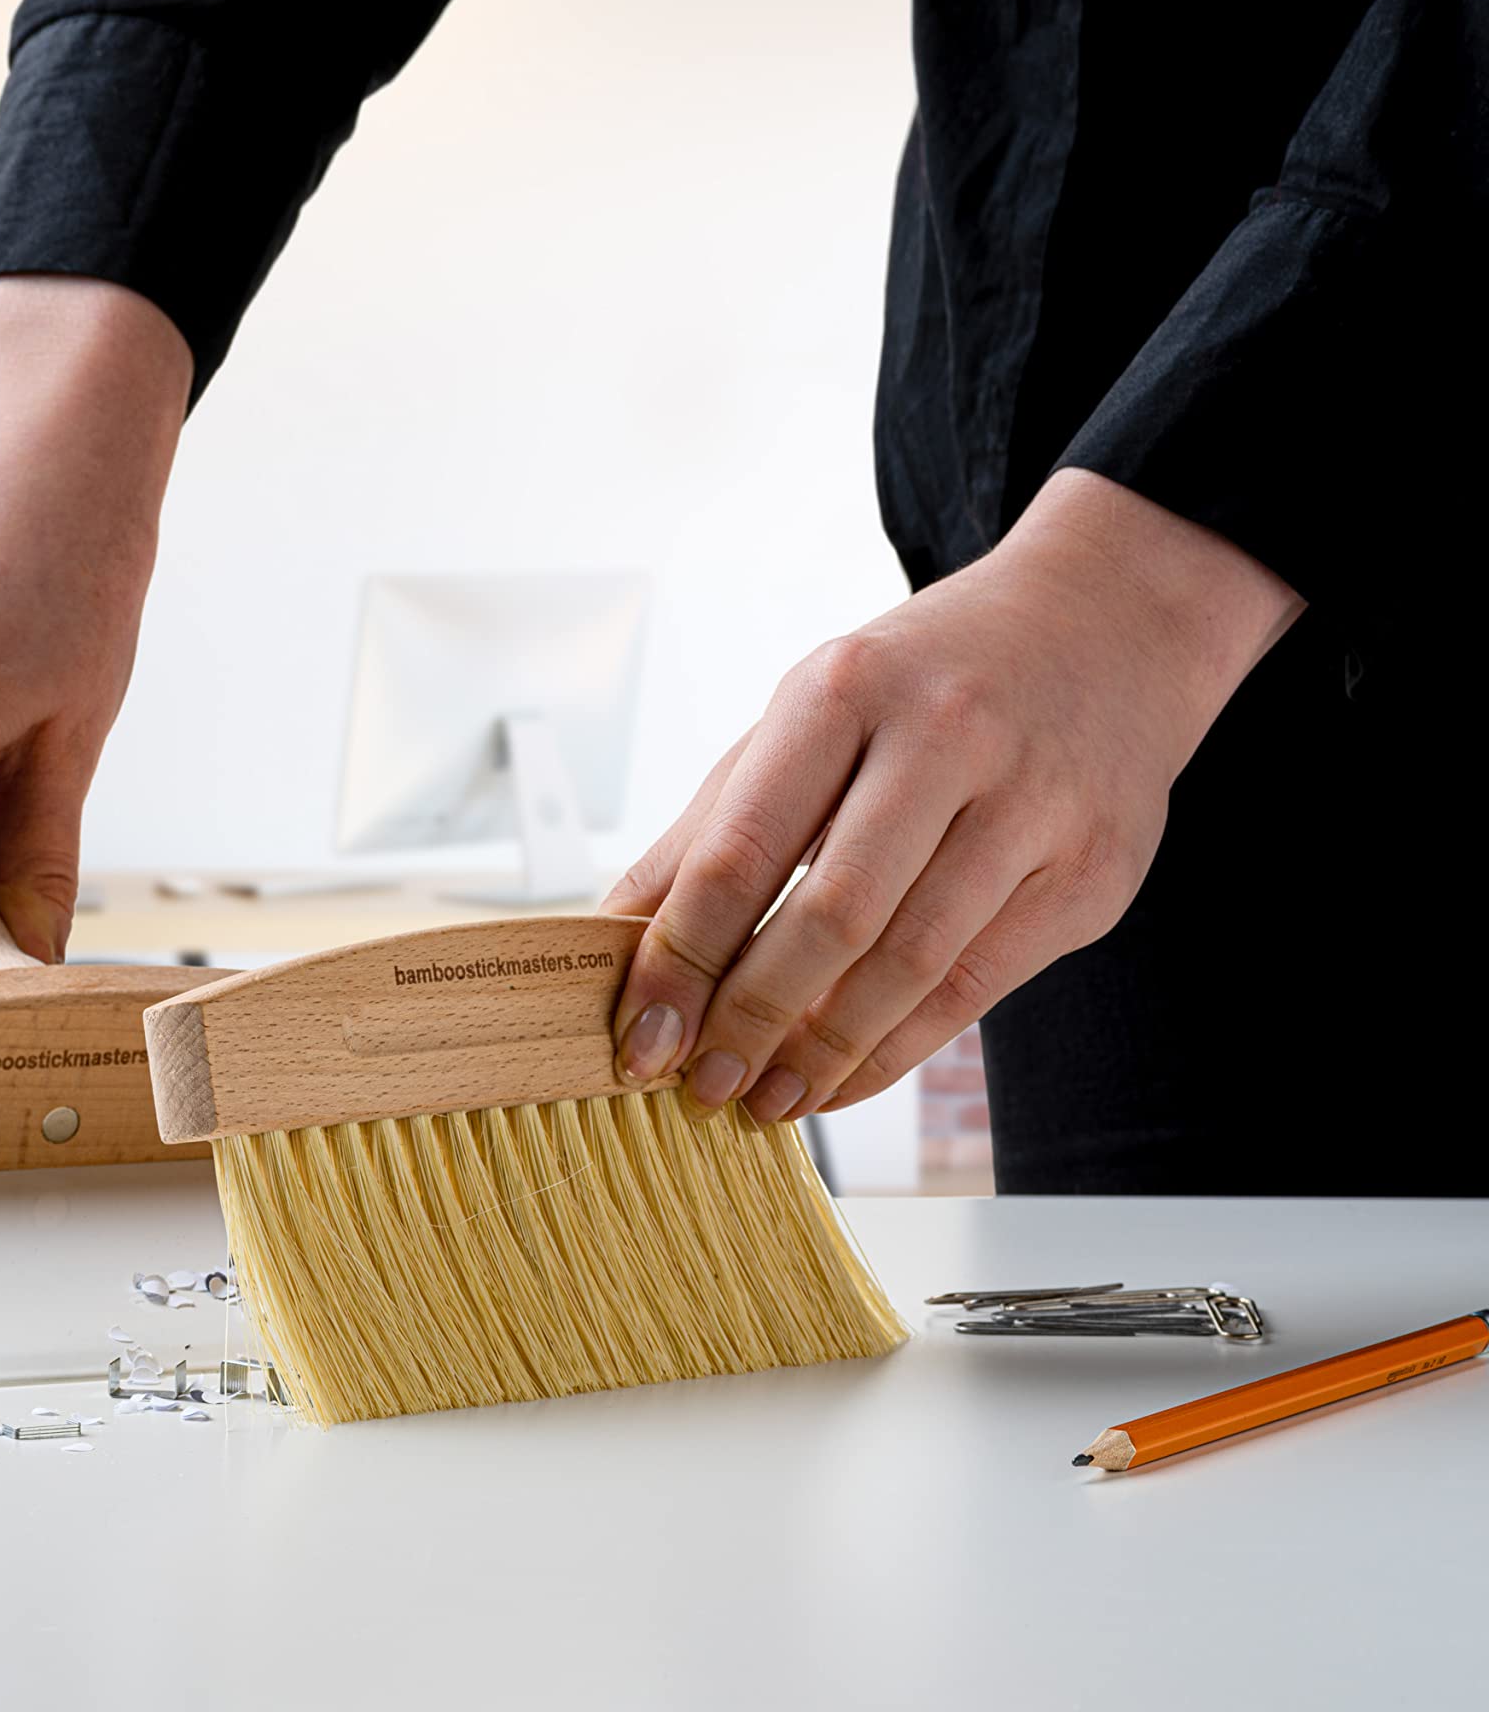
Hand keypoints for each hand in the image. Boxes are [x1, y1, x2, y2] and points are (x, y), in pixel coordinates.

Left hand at [603, 468, 1303, 1122]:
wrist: (1109, 626)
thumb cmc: (926, 681)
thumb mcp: (806, 716)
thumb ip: (711, 826)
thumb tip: (614, 934)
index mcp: (846, 690)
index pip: (743, 848)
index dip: (682, 955)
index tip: (641, 1030)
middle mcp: (947, 738)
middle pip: (831, 916)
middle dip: (751, 1017)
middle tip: (699, 1083)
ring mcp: (1032, 808)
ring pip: (910, 966)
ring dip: (822, 1052)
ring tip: (762, 1098)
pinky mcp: (1091, 875)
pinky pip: (974, 990)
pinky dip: (894, 1050)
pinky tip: (839, 1078)